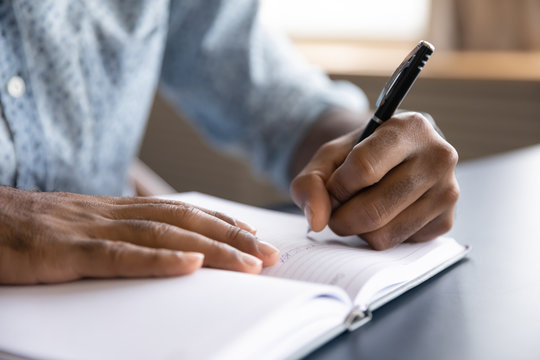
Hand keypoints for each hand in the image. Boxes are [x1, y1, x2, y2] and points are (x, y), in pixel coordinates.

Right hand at [0, 187, 278, 284]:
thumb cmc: (24, 229)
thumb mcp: (77, 230)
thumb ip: (114, 237)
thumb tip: (155, 250)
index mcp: (113, 210)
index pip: (180, 212)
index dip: (220, 223)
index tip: (253, 236)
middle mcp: (110, 213)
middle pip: (184, 221)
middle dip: (232, 237)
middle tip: (270, 254)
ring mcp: (89, 229)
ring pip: (163, 235)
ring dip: (212, 248)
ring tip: (250, 262)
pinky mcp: (64, 251)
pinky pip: (119, 254)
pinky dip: (159, 259)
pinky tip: (191, 263)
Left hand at [290, 112, 458, 249]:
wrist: (393, 158)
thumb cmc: (359, 155)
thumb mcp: (328, 157)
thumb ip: (310, 182)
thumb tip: (318, 221)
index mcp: (410, 127)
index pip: (363, 169)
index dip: (338, 186)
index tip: (334, 186)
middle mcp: (438, 157)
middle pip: (373, 210)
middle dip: (341, 217)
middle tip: (337, 208)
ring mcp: (447, 192)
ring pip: (383, 234)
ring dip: (358, 230)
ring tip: (359, 208)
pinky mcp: (447, 221)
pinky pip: (398, 245)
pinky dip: (379, 236)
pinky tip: (383, 214)